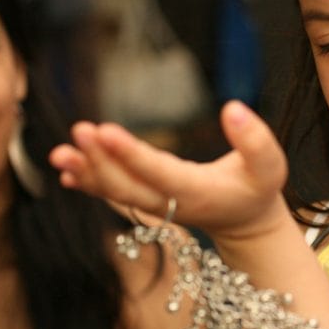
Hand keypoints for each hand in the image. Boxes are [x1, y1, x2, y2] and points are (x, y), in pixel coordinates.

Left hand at [49, 100, 292, 241]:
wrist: (246, 220)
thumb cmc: (258, 187)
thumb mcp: (270, 166)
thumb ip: (255, 140)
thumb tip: (233, 108)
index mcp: (198, 192)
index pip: (159, 172)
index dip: (131, 154)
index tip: (106, 131)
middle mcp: (170, 204)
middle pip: (128, 185)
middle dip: (100, 160)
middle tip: (79, 130)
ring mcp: (156, 207)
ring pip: (115, 192)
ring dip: (87, 172)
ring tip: (58, 154)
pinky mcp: (147, 202)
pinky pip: (112, 195)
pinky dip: (89, 184)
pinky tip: (66, 173)